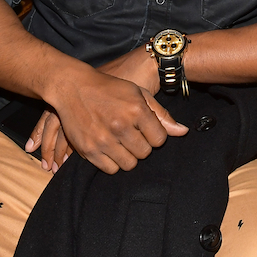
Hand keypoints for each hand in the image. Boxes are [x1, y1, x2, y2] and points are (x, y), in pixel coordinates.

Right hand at [26, 53, 159, 171]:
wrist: (73, 87)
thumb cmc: (110, 88)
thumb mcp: (138, 93)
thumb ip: (161, 114)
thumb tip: (182, 132)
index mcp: (136, 110)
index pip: (159, 140)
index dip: (155, 135)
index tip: (146, 129)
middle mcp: (120, 126)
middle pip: (145, 153)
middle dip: (142, 146)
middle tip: (133, 135)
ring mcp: (103, 139)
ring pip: (129, 164)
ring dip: (128, 155)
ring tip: (122, 142)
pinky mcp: (88, 150)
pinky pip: (110, 169)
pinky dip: (113, 162)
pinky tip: (110, 148)